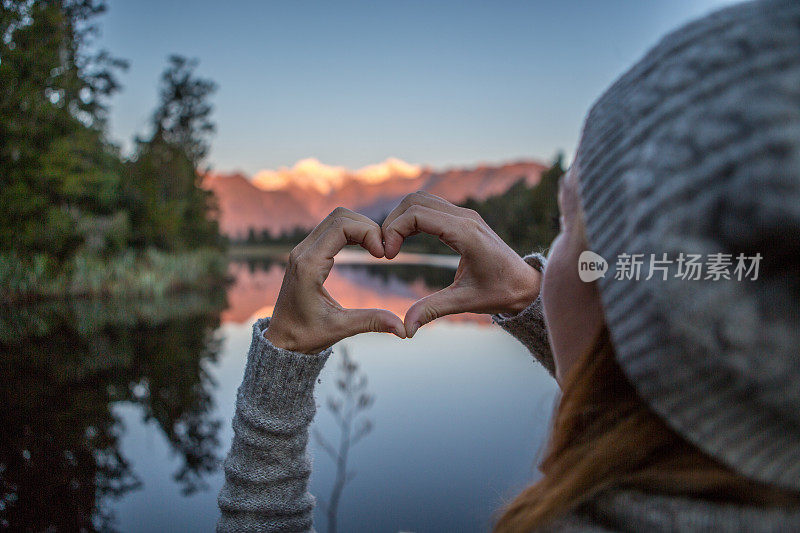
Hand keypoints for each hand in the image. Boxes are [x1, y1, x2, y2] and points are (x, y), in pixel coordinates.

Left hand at [265, 208, 405, 353]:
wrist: (281, 341)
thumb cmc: (305, 336)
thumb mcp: (340, 328)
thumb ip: (371, 322)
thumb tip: (403, 329)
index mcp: (308, 265)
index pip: (341, 226)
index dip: (368, 232)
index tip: (382, 255)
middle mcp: (302, 252)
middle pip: (339, 216)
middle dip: (367, 226)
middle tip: (383, 250)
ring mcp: (302, 250)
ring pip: (335, 219)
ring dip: (359, 227)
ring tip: (376, 249)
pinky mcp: (306, 254)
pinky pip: (330, 230)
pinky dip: (351, 232)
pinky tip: (365, 248)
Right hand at [382, 191, 540, 336]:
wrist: (526, 285)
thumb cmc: (500, 292)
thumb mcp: (465, 302)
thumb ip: (432, 310)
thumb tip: (405, 329)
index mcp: (465, 233)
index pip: (417, 215)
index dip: (394, 231)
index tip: (388, 256)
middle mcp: (465, 217)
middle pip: (415, 201)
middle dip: (393, 222)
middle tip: (385, 250)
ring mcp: (465, 215)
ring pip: (421, 200)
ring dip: (401, 218)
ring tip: (392, 245)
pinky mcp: (463, 219)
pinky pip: (431, 207)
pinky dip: (412, 218)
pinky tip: (405, 240)